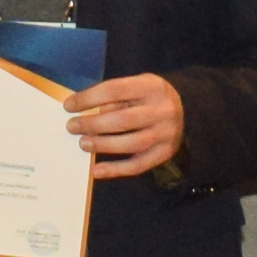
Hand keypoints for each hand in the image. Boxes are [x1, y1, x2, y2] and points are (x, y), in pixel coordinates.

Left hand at [68, 72, 185, 180]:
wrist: (187, 109)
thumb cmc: (151, 96)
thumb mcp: (137, 85)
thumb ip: (115, 96)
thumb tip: (82, 110)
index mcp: (151, 87)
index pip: (115, 90)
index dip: (89, 98)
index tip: (69, 106)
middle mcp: (161, 111)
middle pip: (123, 120)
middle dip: (93, 124)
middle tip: (72, 126)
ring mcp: (165, 134)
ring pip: (131, 144)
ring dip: (103, 145)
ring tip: (83, 143)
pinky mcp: (165, 154)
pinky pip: (138, 165)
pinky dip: (115, 170)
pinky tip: (96, 170)